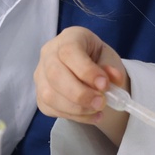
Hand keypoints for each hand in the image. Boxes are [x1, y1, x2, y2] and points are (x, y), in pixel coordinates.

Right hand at [34, 27, 130, 144]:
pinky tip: (91, 115)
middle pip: (55, 74)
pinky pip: (52, 109)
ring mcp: (41, 75)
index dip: (86, 70)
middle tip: (101, 102)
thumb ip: (111, 67)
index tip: (104, 85)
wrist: (88, 70)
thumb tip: (113, 79)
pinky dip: (75, 116)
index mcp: (68, 38)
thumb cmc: (97, 60)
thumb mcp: (109, 58)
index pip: (69, 51)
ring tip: (98, 109)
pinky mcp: (40, 95)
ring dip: (77, 108)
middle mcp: (49, 54)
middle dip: (80, 93)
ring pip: (49, 95)